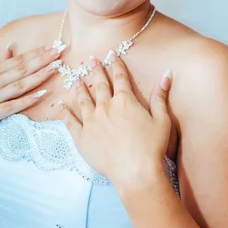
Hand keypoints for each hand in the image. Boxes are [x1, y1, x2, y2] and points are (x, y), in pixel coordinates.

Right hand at [0, 43, 62, 141]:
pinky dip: (28, 99)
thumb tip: (10, 49)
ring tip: (55, 68)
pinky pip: (14, 105)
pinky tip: (42, 94)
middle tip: (60, 50)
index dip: (37, 52)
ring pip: (20, 84)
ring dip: (39, 75)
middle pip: (22, 68)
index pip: (19, 59)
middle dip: (42, 58)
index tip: (54, 44)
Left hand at [58, 52, 172, 192]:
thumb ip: (160, 96)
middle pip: (99, 84)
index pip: (119, 77)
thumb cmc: (152, 148)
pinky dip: (64, 112)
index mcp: (124, 101)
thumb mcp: (162, 120)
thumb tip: (166, 75)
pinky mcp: (81, 137)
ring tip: (76, 79)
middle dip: (95, 70)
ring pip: (83, 99)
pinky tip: (61, 105)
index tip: (111, 54)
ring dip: (79, 87)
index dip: (116, 64)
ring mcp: (91, 122)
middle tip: (90, 60)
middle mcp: (105, 107)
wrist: (135, 173)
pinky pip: (70, 121)